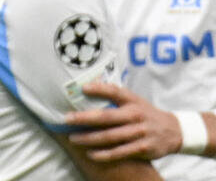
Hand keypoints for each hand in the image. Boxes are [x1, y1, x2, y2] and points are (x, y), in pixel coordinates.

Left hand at [65, 81, 180, 160]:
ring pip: (111, 137)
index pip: (115, 92)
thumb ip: (114, 95)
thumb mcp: (134, 100)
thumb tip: (85, 86)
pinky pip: (120, 152)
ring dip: (90, 139)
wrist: (174, 131)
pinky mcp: (143, 148)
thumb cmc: (144, 113)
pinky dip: (104, 154)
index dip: (99, 89)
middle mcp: (136, 116)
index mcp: (133, 101)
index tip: (82, 88)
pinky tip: (90, 154)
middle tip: (67, 119)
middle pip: (107, 117)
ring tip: (73, 138)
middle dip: (85, 118)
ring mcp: (140, 133)